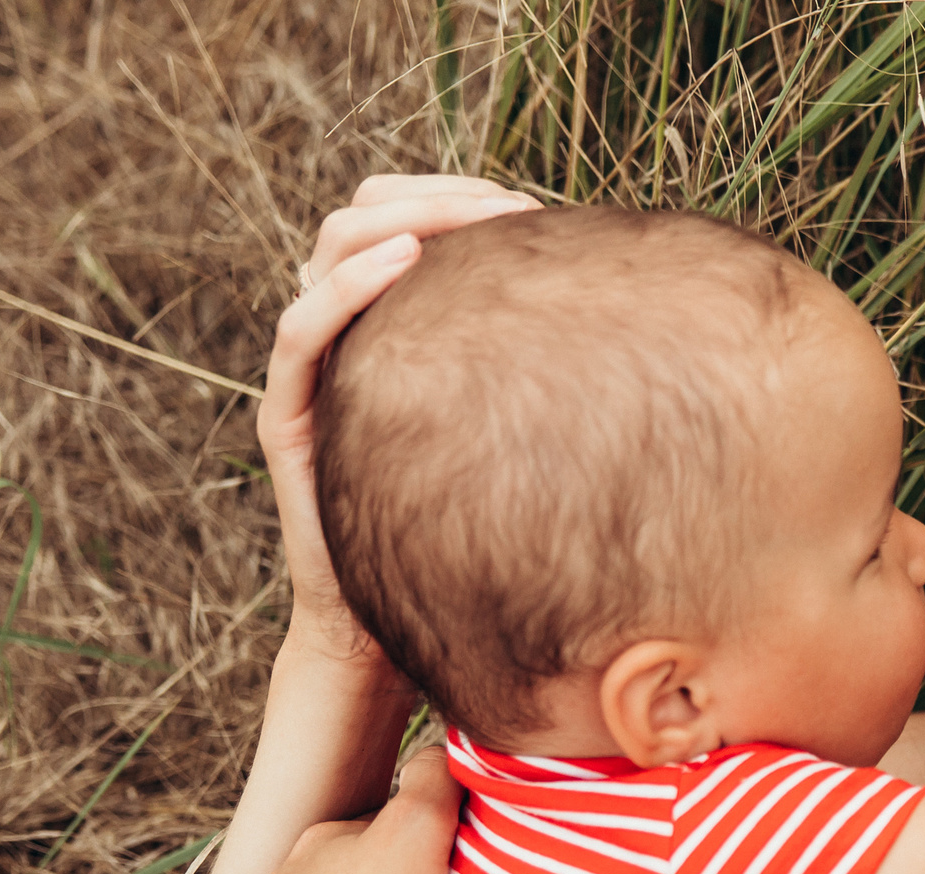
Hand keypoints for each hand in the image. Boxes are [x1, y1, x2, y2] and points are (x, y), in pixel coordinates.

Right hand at [264, 177, 540, 672]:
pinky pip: (301, 331)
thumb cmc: (467, 536)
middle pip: (361, 217)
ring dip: (398, 216)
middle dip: (436, 194)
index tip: (530, 206)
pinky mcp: (289, 418)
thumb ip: (534, 382)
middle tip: (511, 205)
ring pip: (325, 252)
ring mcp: (309, 374)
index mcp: (383, 328)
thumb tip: (635, 342)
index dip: (452, 195)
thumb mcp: (510, 441)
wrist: (390, 628)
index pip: (395, 220)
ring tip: (471, 218)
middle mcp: (339, 336)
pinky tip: (406, 263)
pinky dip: (347, 285)